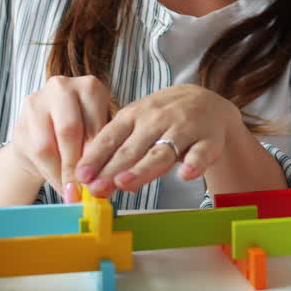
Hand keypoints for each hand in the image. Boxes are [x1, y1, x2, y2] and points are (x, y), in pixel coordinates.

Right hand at [9, 75, 110, 200]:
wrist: (47, 130)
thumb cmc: (83, 131)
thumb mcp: (99, 135)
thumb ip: (105, 152)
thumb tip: (116, 187)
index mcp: (90, 87)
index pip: (95, 124)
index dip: (98, 156)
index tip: (101, 181)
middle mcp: (61, 88)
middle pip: (69, 130)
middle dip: (76, 165)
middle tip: (84, 190)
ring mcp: (36, 103)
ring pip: (47, 145)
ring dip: (60, 173)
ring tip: (72, 191)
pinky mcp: (20, 122)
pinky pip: (33, 153)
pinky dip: (48, 173)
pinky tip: (59, 184)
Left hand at [76, 83, 243, 198]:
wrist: (207, 102)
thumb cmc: (163, 118)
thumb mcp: (137, 124)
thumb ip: (116, 149)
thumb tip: (89, 180)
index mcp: (134, 115)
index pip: (110, 137)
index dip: (95, 157)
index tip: (81, 176)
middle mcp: (157, 120)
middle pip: (132, 149)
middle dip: (112, 169)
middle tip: (96, 189)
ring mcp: (184, 129)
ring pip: (161, 153)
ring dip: (142, 169)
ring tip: (125, 183)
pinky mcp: (209, 140)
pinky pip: (201, 153)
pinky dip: (194, 163)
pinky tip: (186, 174)